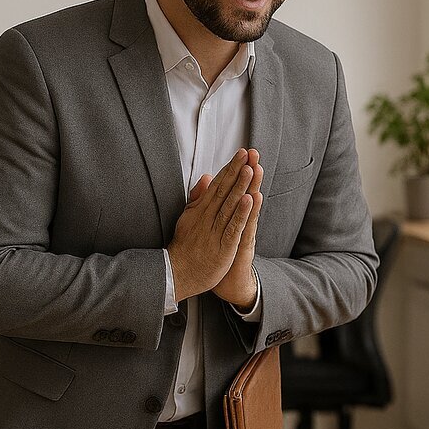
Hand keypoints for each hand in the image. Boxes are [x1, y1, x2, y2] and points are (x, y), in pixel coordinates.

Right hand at [167, 149, 254, 302]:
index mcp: (200, 210)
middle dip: (236, 171)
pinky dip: (241, 213)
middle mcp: (207, 217)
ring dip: (240, 187)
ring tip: (250, 170)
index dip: (230, 169)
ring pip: (229, 205)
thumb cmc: (185, 247)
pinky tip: (249, 199)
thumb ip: (199, 197)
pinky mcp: (223, 245)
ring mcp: (215, 230)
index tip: (241, 154)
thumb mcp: (188, 217)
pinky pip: (233, 226)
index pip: (217, 185)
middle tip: (247, 153)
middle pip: (224, 190)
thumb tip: (208, 177)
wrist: (177, 274)